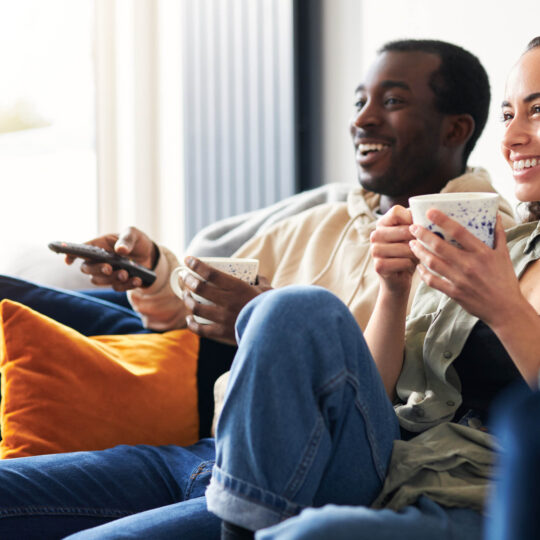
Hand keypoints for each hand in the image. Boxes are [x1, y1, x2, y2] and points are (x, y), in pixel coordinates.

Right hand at [66, 226, 157, 290]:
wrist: (149, 255)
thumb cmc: (136, 241)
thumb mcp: (133, 234)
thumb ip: (127, 239)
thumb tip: (120, 250)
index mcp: (98, 246)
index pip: (80, 250)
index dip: (71, 255)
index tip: (68, 260)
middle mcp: (98, 261)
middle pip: (87, 269)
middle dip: (96, 269)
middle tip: (109, 268)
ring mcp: (106, 273)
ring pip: (99, 280)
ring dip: (112, 278)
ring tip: (126, 273)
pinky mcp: (117, 283)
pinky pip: (117, 287)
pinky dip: (127, 285)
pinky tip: (137, 280)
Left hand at [181, 256, 272, 344]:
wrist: (275, 331)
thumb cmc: (272, 307)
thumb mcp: (267, 289)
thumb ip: (259, 280)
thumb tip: (254, 275)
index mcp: (238, 287)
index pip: (210, 273)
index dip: (196, 265)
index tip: (188, 259)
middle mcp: (228, 301)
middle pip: (199, 288)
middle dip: (187, 280)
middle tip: (183, 276)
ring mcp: (223, 318)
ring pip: (196, 308)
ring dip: (187, 300)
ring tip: (186, 295)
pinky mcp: (222, 333)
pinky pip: (200, 329)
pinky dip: (191, 324)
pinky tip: (189, 319)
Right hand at [370, 205, 416, 295]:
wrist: (399, 278)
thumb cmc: (408, 253)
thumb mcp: (412, 235)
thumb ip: (416, 222)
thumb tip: (429, 215)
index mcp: (382, 223)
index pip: (396, 211)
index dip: (411, 219)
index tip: (418, 227)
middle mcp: (375, 235)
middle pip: (404, 230)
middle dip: (417, 239)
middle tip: (421, 246)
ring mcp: (374, 250)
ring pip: (405, 247)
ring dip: (415, 253)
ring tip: (415, 256)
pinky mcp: (378, 265)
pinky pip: (403, 262)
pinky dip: (410, 265)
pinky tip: (408, 266)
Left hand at [409, 210, 520, 325]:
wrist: (505, 310)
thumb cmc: (505, 280)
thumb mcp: (504, 255)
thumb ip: (498, 234)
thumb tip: (495, 216)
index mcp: (482, 253)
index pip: (459, 232)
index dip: (443, 220)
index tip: (430, 212)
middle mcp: (469, 265)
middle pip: (440, 246)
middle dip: (423, 235)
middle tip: (413, 227)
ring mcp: (460, 280)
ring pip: (433, 263)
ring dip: (419, 252)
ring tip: (412, 244)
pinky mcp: (454, 293)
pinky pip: (433, 281)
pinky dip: (423, 273)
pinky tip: (418, 266)